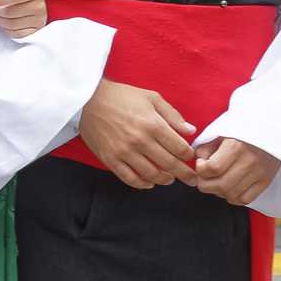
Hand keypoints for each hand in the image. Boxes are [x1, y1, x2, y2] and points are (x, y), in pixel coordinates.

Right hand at [79, 79, 196, 189]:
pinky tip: (149, 182)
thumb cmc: (121, 96)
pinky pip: (129, 178)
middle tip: (192, 179)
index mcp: (153, 125)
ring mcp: (124, 152)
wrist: (88, 100)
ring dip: (165, 180)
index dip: (189, 156)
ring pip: (152, 175)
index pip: (180, 148)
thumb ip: (173, 115)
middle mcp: (141, 141)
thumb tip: (190, 131)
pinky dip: (142, 184)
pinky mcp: (110, 159)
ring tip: (170, 179)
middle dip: (185, 174)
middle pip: (170, 165)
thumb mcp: (151, 98)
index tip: (192, 159)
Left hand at [190, 137, 279, 206]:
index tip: (201, 164)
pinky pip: (245, 199)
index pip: (212, 168)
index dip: (200, 170)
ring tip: (217, 182)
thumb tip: (198, 161)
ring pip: (231, 195)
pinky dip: (233, 197)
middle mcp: (249, 161)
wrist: (274, 130)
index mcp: (236, 146)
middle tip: (204, 178)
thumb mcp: (223, 131)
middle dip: (205, 184)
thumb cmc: (244, 130)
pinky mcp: (266, 181)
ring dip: (218, 192)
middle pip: (220, 186)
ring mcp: (259, 173)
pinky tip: (230, 188)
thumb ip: (207, 146)